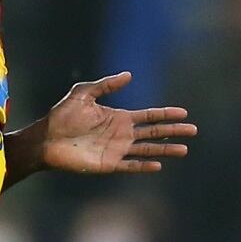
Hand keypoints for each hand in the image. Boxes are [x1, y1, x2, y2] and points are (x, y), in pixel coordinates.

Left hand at [38, 72, 195, 174]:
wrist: (46, 139)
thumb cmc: (62, 116)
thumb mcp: (83, 93)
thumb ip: (106, 85)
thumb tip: (130, 75)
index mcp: (119, 117)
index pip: (149, 115)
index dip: (166, 114)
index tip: (184, 113)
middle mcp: (122, 134)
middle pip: (154, 132)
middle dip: (174, 131)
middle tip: (193, 130)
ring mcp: (117, 150)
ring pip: (147, 149)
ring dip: (165, 149)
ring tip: (184, 150)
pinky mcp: (108, 164)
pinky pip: (130, 165)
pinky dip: (144, 165)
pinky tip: (158, 165)